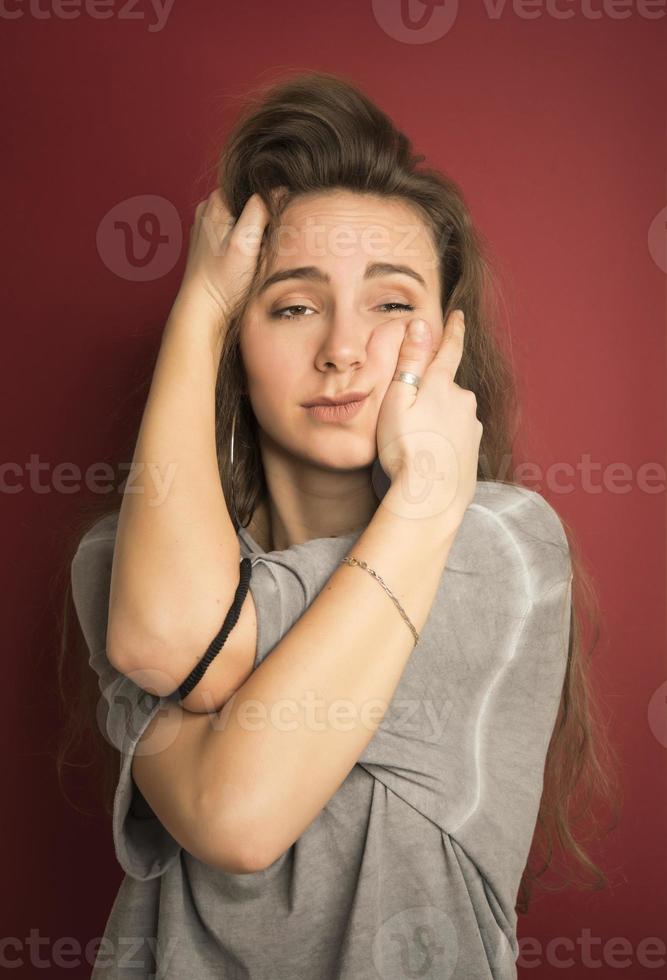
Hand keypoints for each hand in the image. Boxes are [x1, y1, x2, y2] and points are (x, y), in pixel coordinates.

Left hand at [175, 189, 271, 324]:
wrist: (203, 310)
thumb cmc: (222, 281)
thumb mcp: (246, 243)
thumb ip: (261, 211)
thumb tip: (279, 189)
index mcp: (217, 201)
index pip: (255, 187)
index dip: (272, 201)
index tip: (277, 226)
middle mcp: (209, 208)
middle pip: (249, 201)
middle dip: (265, 218)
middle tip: (269, 243)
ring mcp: (208, 225)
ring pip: (245, 217)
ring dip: (258, 231)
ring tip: (258, 253)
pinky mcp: (211, 242)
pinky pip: (237, 232)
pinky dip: (248, 242)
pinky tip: (249, 258)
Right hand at [376, 310, 481, 526]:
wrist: (431, 499)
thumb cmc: (406, 450)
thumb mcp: (397, 401)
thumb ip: (410, 362)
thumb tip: (420, 324)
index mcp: (443, 385)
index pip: (450, 349)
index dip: (453, 331)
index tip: (458, 316)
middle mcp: (464, 401)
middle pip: (446, 387)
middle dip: (430, 394)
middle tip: (406, 417)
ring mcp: (472, 427)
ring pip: (451, 414)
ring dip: (436, 421)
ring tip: (413, 445)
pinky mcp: (474, 451)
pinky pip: (456, 437)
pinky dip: (443, 442)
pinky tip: (428, 459)